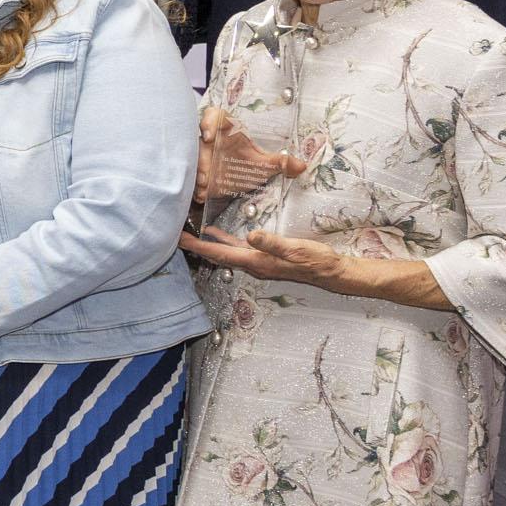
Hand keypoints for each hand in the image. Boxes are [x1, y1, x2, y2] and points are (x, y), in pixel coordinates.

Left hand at [179, 225, 355, 290]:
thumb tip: (252, 236)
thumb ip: (273, 243)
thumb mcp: (296, 249)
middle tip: (174, 234)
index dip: (199, 246)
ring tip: (188, 233)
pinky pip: (237, 249)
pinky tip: (215, 232)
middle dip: (195, 246)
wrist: (331, 272)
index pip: (220, 254)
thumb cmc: (316, 261)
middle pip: (217, 255)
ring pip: (225, 252)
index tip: (179, 239)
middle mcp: (253, 264)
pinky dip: (223, 241)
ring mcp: (258, 262)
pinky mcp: (264, 257)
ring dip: (206, 244)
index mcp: (257, 261)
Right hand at [196, 105, 305, 206]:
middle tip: (208, 171)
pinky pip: (187, 172)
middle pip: (199, 140)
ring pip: (192, 157)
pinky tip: (201, 192)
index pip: (214, 115)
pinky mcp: (192, 169)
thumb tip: (302, 167)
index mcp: (226, 131)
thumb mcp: (261, 164)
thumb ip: (279, 163)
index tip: (209, 136)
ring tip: (205, 183)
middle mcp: (209, 141)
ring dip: (197, 170)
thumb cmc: (243, 164)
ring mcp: (198, 154)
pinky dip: (194, 183)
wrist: (229, 180)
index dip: (209, 122)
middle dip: (202, 156)